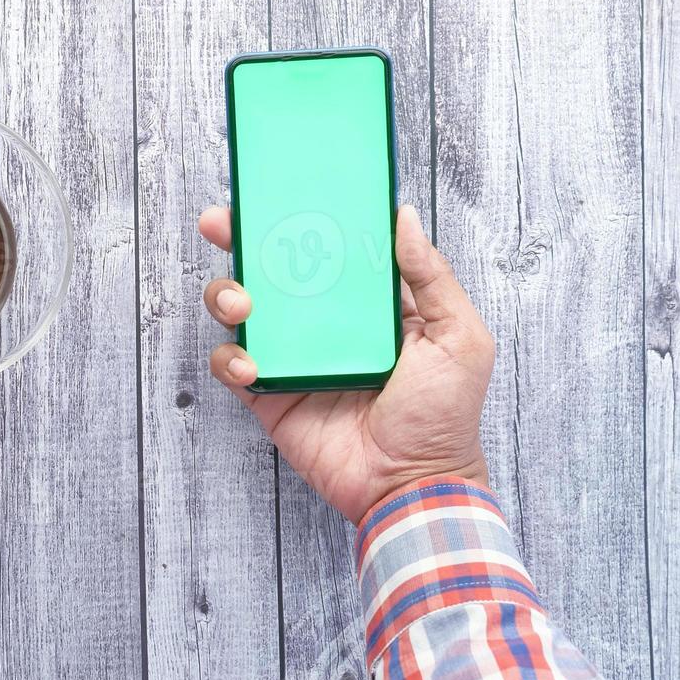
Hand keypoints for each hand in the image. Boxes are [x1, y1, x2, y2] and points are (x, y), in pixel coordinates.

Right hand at [199, 204, 492, 524]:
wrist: (412, 487)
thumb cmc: (445, 418)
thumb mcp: (459, 337)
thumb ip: (432, 277)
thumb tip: (403, 216)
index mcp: (368, 304)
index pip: (326, 249)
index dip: (297, 218)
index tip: (273, 192)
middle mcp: (325, 325)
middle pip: (271, 270)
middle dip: (240, 241)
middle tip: (221, 225)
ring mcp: (294, 358)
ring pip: (242, 311)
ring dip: (228, 295)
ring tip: (242, 303)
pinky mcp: (270, 395)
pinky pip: (233, 366)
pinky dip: (231, 358)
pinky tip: (252, 365)